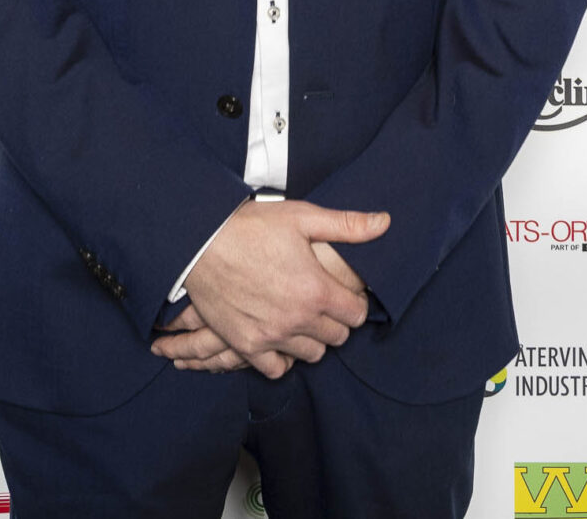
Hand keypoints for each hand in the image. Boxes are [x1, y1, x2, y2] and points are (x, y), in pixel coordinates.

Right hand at [157, 200, 386, 378]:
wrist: (200, 243)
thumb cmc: (252, 227)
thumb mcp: (302, 217)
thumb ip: (347, 225)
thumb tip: (385, 223)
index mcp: (317, 290)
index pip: (357, 315)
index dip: (355, 304)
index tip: (345, 295)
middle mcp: (298, 319)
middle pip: (338, 337)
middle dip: (336, 321)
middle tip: (324, 304)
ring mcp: (272, 336)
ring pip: (312, 355)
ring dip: (312, 339)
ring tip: (303, 319)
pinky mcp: (247, 345)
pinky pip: (277, 369)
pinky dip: (283, 358)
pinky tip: (280, 337)